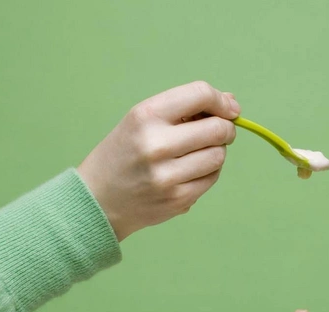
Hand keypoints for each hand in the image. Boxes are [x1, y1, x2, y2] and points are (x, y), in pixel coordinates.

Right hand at [77, 81, 240, 240]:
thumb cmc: (125, 153)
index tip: (230, 108)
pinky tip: (190, 171)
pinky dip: (209, 172)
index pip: (200, 94)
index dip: (222, 101)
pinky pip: (212, 178)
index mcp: (146, 116)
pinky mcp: (178, 199)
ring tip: (198, 152)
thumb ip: (185, 108)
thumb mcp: (142, 121)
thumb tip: (231, 101)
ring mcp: (167, 175)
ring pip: (219, 156)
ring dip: (217, 151)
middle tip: (221, 131)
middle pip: (217, 129)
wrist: (98, 199)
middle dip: (226, 128)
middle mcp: (156, 144)